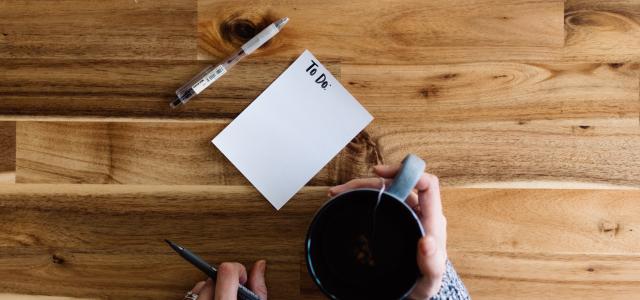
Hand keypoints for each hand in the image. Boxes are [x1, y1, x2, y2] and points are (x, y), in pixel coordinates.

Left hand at [187, 260, 267, 299]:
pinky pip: (190, 295)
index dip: (238, 270)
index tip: (242, 278)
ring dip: (211, 290)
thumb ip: (258, 289)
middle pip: (212, 278)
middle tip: (233, 295)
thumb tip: (259, 265)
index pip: (226, 271)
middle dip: (224, 282)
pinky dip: (201, 297)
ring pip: (199, 286)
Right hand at [328, 165, 446, 298]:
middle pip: (398, 183)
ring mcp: (406, 215)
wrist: (412, 292)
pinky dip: (362, 196)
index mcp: (431, 221)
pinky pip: (380, 201)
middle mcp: (419, 213)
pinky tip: (347, 199)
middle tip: (345, 189)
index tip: (380, 173)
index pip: (427, 184)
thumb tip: (427, 242)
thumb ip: (431, 264)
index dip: (407, 172)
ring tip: (339, 192)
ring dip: (362, 187)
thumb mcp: (429, 280)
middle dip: (371, 181)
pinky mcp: (394, 219)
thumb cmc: (422, 284)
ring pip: (386, 190)